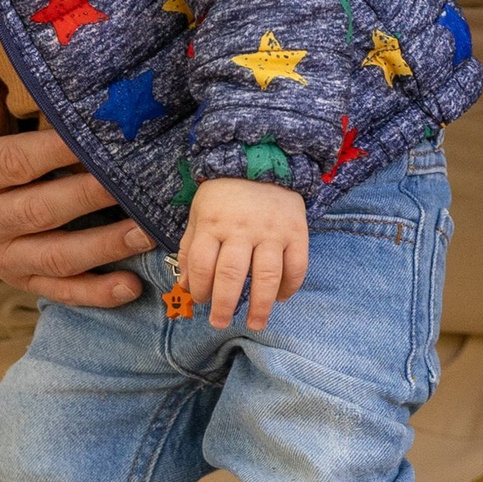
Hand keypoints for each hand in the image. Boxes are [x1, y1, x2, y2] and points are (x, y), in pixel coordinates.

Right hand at [0, 20, 152, 306]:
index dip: (62, 152)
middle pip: (43, 211)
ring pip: (55, 256)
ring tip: (148, 230)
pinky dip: (93, 294)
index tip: (105, 136)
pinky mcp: (14, 277)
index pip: (19, 162)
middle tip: (142, 181)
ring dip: (105, 249)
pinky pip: (56, 289)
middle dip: (95, 198)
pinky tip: (130, 288)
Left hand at [179, 178, 309, 330]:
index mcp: (213, 223)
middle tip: (220, 323)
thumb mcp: (199, 213)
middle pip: (232, 274)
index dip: (200, 288)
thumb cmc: (224, 194)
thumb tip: (185, 286)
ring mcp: (272, 231)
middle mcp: (242, 229)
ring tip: (255, 324)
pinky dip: (290, 286)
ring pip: (267, 275)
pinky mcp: (296, 231)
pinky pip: (297, 265)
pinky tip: (280, 298)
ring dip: (260, 305)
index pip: (203, 264)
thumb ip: (191, 249)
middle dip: (225, 305)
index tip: (201, 300)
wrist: (262, 158)